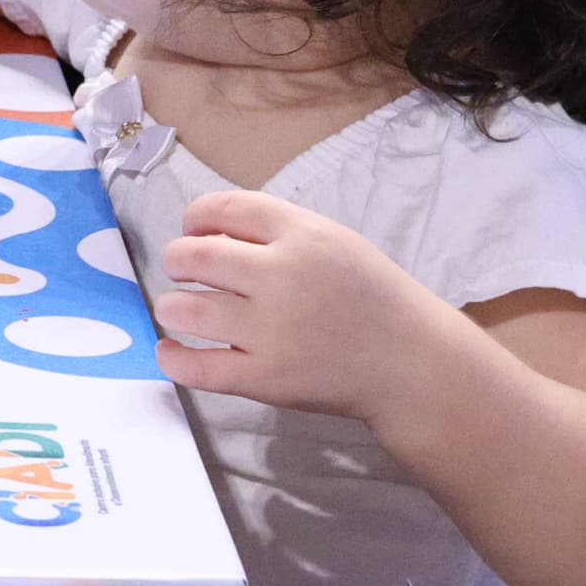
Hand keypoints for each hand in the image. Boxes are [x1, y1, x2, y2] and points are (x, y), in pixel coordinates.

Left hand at [151, 189, 466, 415]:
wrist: (413, 363)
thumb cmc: (371, 298)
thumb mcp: (334, 241)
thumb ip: (275, 230)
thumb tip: (204, 231)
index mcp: (303, 235)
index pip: (223, 207)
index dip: (195, 216)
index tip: (193, 230)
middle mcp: (282, 277)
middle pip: (193, 255)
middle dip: (176, 259)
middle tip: (182, 270)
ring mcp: (273, 331)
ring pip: (185, 309)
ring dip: (171, 307)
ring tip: (181, 310)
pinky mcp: (268, 378)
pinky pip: (198, 369)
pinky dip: (173, 359)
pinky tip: (171, 351)